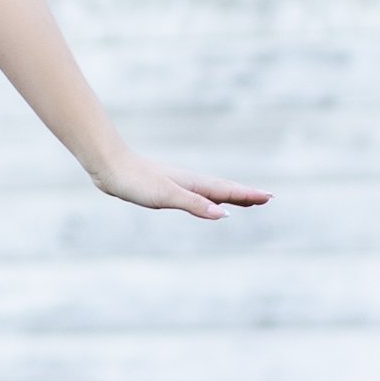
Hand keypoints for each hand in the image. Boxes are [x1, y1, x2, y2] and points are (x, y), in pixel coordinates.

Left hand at [94, 154, 270, 222]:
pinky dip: (208, 199)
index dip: (248, 195)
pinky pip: (196, 195)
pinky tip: (205, 202)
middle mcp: (189, 182)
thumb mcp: (167, 196)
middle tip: (267, 198)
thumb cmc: (136, 180)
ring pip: (210, 191)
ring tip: (245, 200)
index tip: (269, 197)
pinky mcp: (165, 189)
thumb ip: (194, 204)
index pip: (227, 190)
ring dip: (229, 196)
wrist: (109, 167)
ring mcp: (178, 184)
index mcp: (193, 184)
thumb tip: (223, 213)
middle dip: (245, 194)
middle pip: (223, 189)